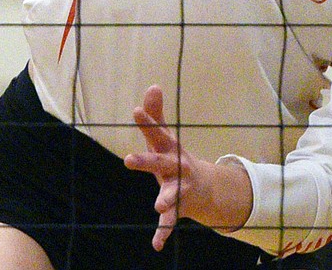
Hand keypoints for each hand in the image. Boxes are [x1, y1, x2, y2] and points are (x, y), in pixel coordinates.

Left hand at [123, 85, 252, 251]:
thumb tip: (153, 85)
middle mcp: (176, 167)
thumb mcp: (165, 137)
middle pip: (159, 162)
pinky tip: (156, 245)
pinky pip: (170, 222)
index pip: (157, 132)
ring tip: (158, 204)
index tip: (136, 110)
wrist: (204, 187)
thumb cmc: (174, 157)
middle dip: (145, 161)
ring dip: (165, 199)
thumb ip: (156, 114)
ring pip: (172, 194)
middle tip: (127, 159)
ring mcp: (178, 188)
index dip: (147, 121)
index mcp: (169, 148)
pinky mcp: (178, 209)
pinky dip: (163, 233)